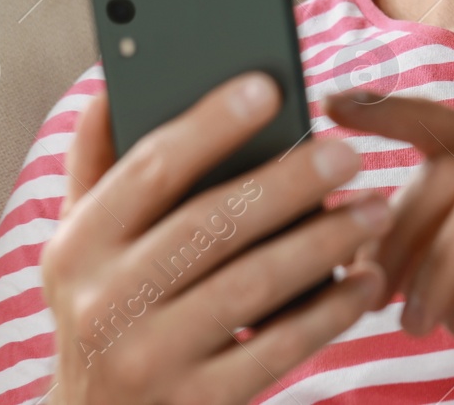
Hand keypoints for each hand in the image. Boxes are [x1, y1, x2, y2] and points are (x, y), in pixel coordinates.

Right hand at [40, 73, 390, 404]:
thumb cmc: (106, 312)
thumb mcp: (80, 247)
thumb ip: (96, 167)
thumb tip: (111, 82)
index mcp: (78, 245)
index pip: (150, 169)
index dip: (210, 123)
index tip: (268, 87)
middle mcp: (105, 302)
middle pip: (212, 224)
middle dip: (289, 182)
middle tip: (348, 152)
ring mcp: (150, 359)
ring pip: (253, 284)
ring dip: (324, 241)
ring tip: (374, 210)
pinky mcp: (196, 403)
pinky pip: (278, 348)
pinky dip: (329, 310)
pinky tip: (365, 280)